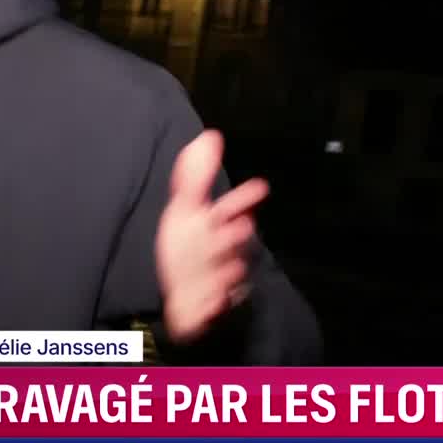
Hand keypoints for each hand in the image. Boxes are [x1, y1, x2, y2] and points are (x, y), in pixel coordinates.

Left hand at [156, 130, 267, 342]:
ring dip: (225, 267)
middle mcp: (221, 248)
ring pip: (227, 271)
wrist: (182, 296)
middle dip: (233, 234)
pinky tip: (211, 300)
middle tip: (240, 226)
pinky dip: (213, 303)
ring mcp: (218, 278)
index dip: (244, 198)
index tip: (260, 186)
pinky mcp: (211, 307)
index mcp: (214, 225)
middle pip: (230, 240)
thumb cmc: (186, 248)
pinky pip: (215, 306)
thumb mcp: (185, 210)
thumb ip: (195, 175)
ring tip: (227, 265)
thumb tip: (210, 135)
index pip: (230, 208)